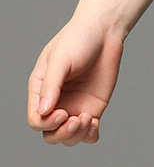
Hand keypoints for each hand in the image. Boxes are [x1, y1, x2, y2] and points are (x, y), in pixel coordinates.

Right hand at [27, 16, 123, 145]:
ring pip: (69, 136)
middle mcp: (57, 101)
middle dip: (61, 134)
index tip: (63, 113)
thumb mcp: (60, 59)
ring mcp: (76, 105)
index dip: (47, 123)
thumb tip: (43, 112)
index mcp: (41, 90)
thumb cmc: (78, 38)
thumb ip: (51, 85)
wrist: (105, 30)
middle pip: (50, 133)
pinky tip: (94, 127)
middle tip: (77, 120)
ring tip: (87, 118)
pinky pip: (90, 130)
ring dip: (76, 136)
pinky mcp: (94, 105)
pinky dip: (90, 135)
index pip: (36, 119)